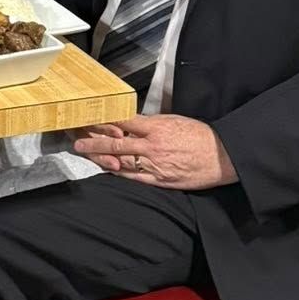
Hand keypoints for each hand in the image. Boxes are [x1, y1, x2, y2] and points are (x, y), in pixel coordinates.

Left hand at [73, 114, 236, 191]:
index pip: (123, 122)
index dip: (104, 120)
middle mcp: (152, 146)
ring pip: (122, 162)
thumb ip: (153, 122)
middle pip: (116, 143)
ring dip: (103, 160)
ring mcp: (154, 165)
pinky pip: (135, 178)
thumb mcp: (175, 121)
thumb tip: (135, 122)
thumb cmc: (200, 136)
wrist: (220, 156)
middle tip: (78, 143)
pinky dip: (120, 175)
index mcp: (156, 128)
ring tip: (88, 157)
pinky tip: (109, 171)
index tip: (90, 119)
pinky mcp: (160, 181)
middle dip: (94, 143)